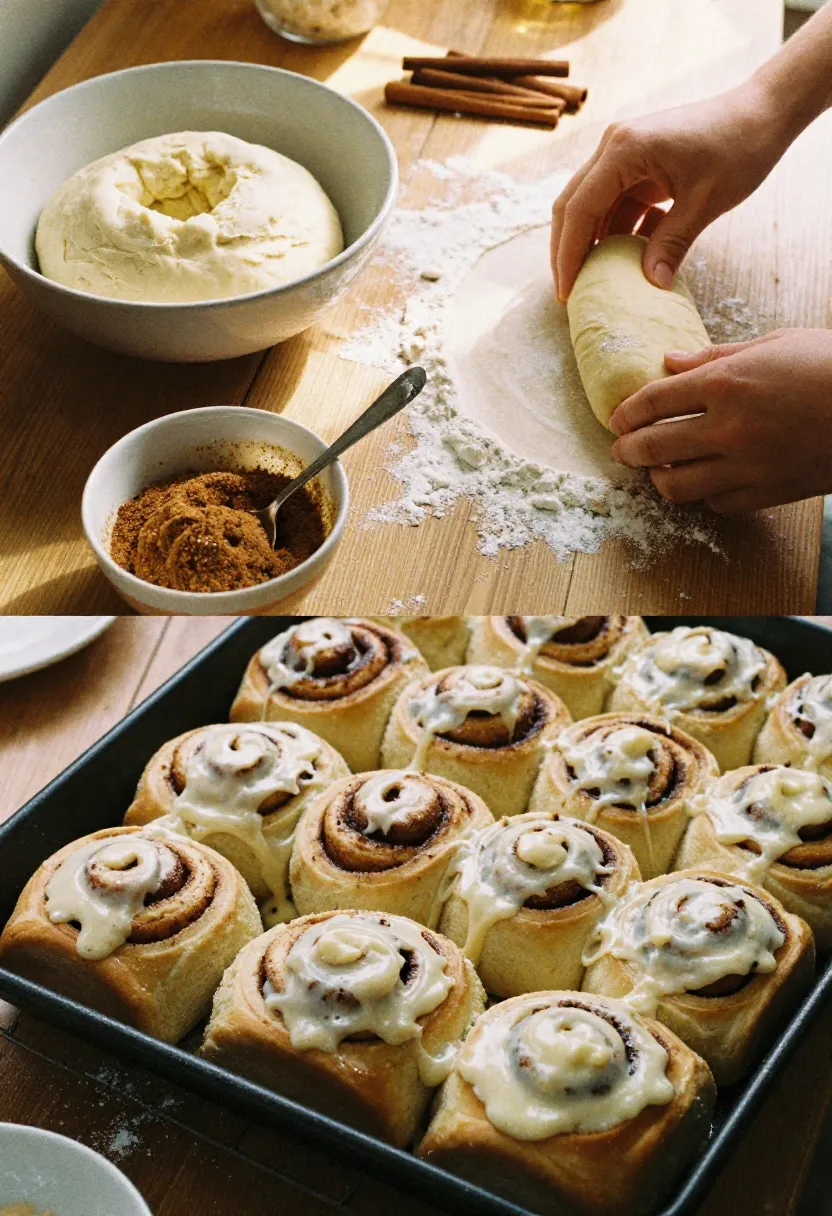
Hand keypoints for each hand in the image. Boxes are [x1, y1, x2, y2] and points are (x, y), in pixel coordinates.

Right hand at [550, 79, 788, 301]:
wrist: (763, 113)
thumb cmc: (739, 147)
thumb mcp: (704, 203)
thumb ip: (672, 244)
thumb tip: (652, 286)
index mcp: (624, 149)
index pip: (580, 209)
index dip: (569, 254)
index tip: (567, 291)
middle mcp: (614, 146)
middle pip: (573, 205)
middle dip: (568, 250)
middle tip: (568, 290)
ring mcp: (624, 152)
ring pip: (591, 205)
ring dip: (592, 242)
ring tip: (593, 281)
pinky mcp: (638, 163)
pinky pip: (616, 203)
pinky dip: (617, 231)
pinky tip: (626, 259)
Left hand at [608, 329, 831, 512]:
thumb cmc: (830, 366)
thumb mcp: (775, 343)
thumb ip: (716, 356)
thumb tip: (671, 362)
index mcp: (725, 383)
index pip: (652, 401)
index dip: (626, 412)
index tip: (617, 418)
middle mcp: (728, 428)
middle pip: (653, 447)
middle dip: (627, 449)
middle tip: (620, 449)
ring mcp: (746, 465)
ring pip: (677, 487)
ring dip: (658, 479)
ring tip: (656, 470)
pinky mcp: (766, 492)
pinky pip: (716, 503)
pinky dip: (703, 495)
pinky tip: (703, 482)